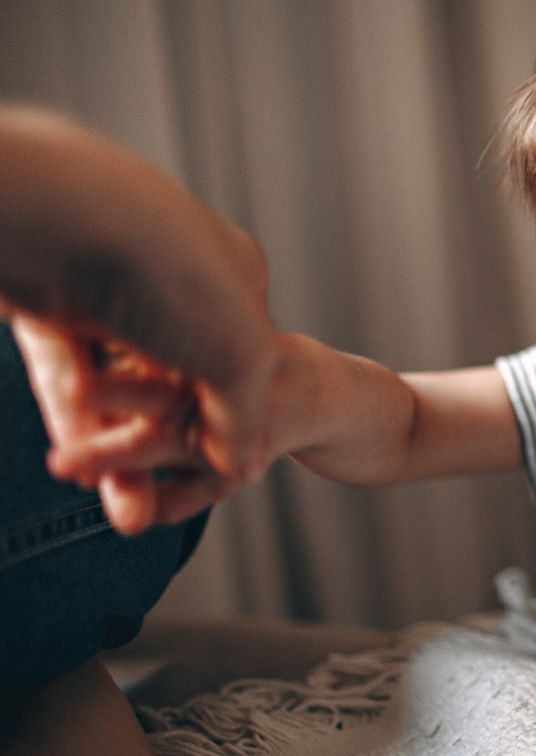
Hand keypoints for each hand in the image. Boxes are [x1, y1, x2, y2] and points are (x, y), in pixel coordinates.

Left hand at [0, 107, 283, 531]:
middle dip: (169, 448)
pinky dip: (82, 433)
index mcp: (228, 270)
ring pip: (115, 389)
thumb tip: (242, 464)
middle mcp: (167, 276)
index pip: (243, 352)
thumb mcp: (242, 354)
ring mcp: (101, 292)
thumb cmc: (165, 271)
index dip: (235, 415)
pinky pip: (67, 383)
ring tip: (129, 515)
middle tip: (170, 508)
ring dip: (121, 457)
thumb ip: (245, 413)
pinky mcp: (44, 311)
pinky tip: (96, 484)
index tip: (231, 465)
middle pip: (173, 380)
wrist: (47, 217)